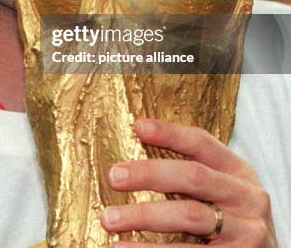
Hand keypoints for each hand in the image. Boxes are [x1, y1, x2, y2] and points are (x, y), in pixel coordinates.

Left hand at [101, 118, 277, 246]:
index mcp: (239, 172)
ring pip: (189, 215)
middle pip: (193, 176)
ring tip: (110, 219)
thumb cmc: (234, 221)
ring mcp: (247, 231)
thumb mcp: (225, 190)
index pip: (202, 143)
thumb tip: (134, 163)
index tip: (137, 127)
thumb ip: (194, 174)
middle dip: (149, 174)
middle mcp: (247, 197)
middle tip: (114, 176)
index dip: (170, 133)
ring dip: (144, 215)